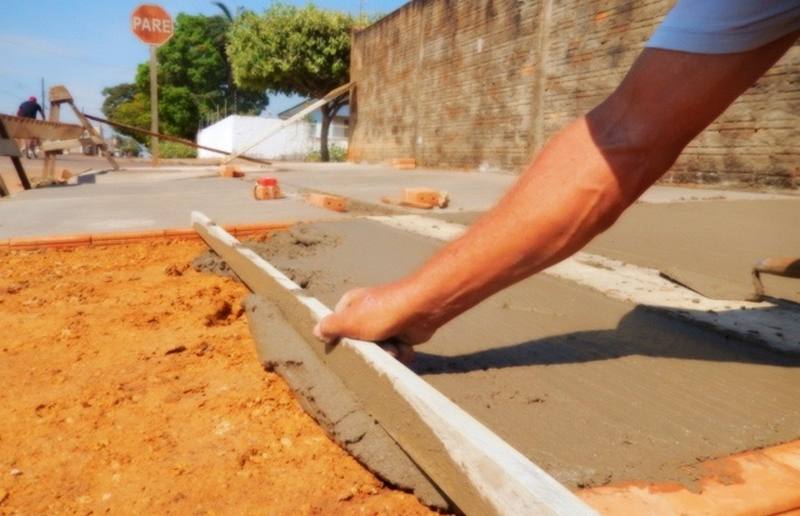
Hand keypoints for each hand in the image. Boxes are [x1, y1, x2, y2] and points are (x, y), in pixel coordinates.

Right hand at [313, 283, 437, 363]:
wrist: (420, 310)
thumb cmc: (381, 313)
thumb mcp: (349, 320)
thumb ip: (330, 326)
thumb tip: (315, 331)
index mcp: (352, 303)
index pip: (336, 324)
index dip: (339, 338)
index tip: (343, 347)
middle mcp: (368, 312)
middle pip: (359, 342)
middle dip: (367, 349)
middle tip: (373, 348)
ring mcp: (386, 323)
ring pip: (378, 349)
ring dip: (386, 353)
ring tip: (392, 347)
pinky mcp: (402, 334)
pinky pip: (395, 352)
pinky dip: (400, 352)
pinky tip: (403, 347)